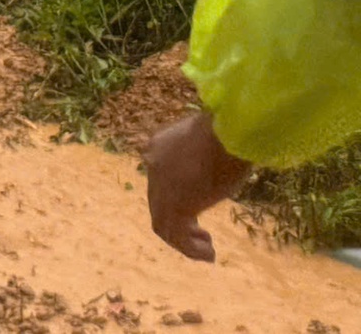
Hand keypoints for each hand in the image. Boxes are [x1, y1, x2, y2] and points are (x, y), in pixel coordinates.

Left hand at [144, 110, 251, 261]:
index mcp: (160, 146)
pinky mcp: (175, 204)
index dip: (178, 197)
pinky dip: (190, 249)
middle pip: (158, 201)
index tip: (198, 207)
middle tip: (203, 234)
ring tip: (208, 250)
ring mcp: (160, 185)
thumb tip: (226, 156)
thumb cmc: (231, 129)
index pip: (160, 178)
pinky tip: (209, 256)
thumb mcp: (214, 139)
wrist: (229, 129)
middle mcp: (154, 165)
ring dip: (184, 241)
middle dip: (180, 221)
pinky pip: (174, 235)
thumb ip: (208, 151)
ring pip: (162, 222)